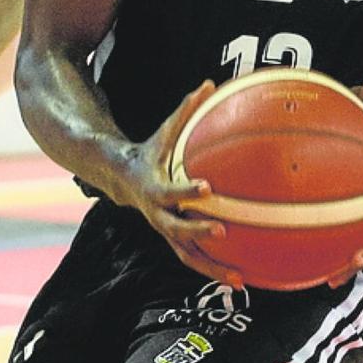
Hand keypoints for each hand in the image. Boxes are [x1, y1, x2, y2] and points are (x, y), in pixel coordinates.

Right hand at [121, 81, 243, 287]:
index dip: (187, 191)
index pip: (170, 191)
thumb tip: (209, 83)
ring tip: (240, 279)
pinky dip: (214, 269)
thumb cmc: (151, 151)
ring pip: (186, 255)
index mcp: (155, 188)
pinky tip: (240, 277)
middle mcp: (158, 214)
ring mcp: (165, 230)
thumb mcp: (163, 131)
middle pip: (176, 229)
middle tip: (223, 231)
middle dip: (198, 232)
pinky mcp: (174, 240)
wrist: (122, 179)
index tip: (208, 189)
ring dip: (211, 268)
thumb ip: (185, 110)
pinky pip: (194, 258)